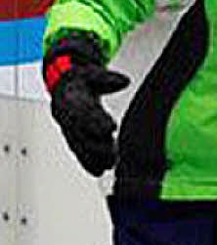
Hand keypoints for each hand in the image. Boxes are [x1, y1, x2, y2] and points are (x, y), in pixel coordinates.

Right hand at [43, 33, 129, 176]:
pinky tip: (99, 171)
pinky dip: (87, 162)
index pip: (83, 111)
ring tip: (110, 164)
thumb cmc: (81, 81)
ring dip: (94, 157)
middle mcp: (67, 115)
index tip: (110, 128)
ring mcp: (68, 128)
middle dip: (96, 144)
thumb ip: (107, 79)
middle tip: (113, 153)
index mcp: (71, 98)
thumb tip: (124, 81)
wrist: (64, 88)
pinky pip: (77, 151)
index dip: (96, 120)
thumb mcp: (92, 74)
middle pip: (81, 132)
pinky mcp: (72, 137)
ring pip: (79, 145)